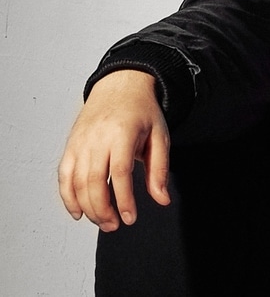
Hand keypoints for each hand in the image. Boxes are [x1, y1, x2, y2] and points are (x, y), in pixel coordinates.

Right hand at [58, 70, 170, 230]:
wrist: (120, 86)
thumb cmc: (142, 112)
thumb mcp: (160, 136)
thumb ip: (159, 169)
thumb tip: (162, 200)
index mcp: (122, 133)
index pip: (119, 172)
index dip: (123, 199)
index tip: (130, 218)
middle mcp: (97, 137)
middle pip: (93, 180)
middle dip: (102, 209)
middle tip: (114, 226)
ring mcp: (80, 141)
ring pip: (76, 181)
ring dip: (87, 207)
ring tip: (103, 222)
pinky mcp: (70, 145)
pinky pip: (64, 175)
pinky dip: (67, 196)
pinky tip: (79, 212)